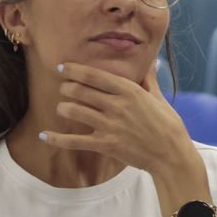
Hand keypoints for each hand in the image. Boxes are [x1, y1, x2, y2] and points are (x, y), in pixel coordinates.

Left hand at [40, 62, 193, 176]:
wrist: (172, 155)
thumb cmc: (168, 126)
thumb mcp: (159, 99)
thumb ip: (148, 80)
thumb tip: (151, 61)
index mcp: (129, 91)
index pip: (94, 76)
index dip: (74, 70)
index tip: (62, 67)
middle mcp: (117, 106)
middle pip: (79, 90)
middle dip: (66, 87)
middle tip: (64, 89)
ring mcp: (110, 126)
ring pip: (73, 111)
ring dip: (63, 108)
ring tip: (63, 108)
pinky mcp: (106, 144)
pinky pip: (74, 141)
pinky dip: (56, 139)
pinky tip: (44, 135)